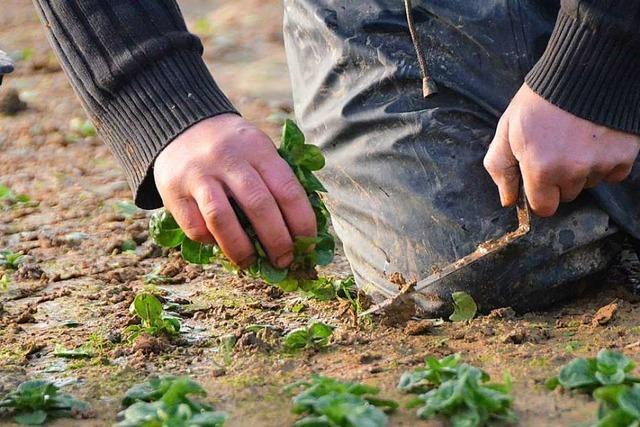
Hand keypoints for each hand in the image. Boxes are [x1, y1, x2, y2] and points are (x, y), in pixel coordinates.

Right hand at [154, 113, 316, 267]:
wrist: (183, 126)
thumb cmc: (235, 149)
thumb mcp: (259, 150)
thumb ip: (277, 182)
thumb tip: (301, 233)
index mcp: (258, 149)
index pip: (287, 189)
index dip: (301, 222)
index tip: (307, 245)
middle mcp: (228, 159)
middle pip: (258, 206)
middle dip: (276, 241)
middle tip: (285, 261)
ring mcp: (198, 175)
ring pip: (222, 219)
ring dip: (241, 249)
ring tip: (252, 264)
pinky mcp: (174, 191)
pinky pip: (195, 226)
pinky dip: (211, 242)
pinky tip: (221, 245)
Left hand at [484, 84, 639, 216]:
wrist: (583, 69)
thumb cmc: (540, 99)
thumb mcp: (507, 129)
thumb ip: (501, 167)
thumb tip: (507, 199)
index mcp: (540, 169)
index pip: (544, 207)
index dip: (540, 193)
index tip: (539, 177)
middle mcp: (572, 172)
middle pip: (567, 194)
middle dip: (560, 178)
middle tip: (556, 148)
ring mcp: (600, 164)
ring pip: (589, 183)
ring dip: (583, 169)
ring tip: (576, 138)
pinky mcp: (625, 154)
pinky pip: (614, 173)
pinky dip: (607, 162)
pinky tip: (596, 139)